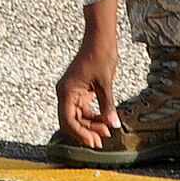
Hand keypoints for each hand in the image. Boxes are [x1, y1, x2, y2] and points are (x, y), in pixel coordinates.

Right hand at [56, 0, 120, 147]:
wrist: (100, 39)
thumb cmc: (101, 56)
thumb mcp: (106, 83)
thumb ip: (108, 105)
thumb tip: (114, 124)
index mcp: (66, 92)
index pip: (68, 120)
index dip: (79, 133)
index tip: (93, 141)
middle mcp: (65, 93)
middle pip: (72, 120)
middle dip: (86, 131)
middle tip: (101, 141)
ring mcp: (72, 92)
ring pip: (78, 115)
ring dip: (91, 125)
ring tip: (106, 132)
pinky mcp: (80, 90)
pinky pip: (83, 108)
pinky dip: (93, 116)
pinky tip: (105, 121)